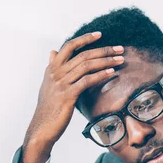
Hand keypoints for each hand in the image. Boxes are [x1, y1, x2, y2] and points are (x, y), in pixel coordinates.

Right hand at [18, 32, 124, 162]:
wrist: (42, 127)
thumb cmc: (48, 107)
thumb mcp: (48, 84)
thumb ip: (52, 67)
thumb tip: (53, 52)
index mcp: (52, 68)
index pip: (69, 46)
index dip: (84, 39)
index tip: (100, 35)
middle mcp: (56, 72)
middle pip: (82, 55)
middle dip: (104, 50)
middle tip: (120, 49)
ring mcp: (61, 83)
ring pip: (86, 66)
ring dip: (106, 61)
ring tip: (121, 60)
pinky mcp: (68, 95)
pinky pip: (87, 81)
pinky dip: (100, 75)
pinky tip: (111, 73)